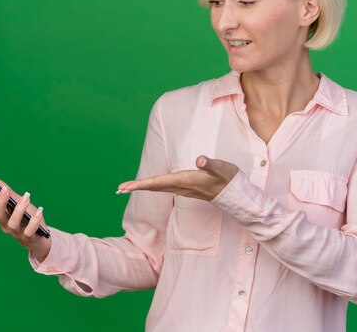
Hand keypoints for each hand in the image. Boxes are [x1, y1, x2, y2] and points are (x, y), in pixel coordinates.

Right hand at [0, 177, 51, 261]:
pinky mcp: (29, 238)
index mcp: (3, 217)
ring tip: (27, 197)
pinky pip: (29, 231)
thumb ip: (9, 194)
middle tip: (5, 189)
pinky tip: (39, 210)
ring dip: (19, 209)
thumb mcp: (19, 204)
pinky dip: (34, 221)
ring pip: (13, 223)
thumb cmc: (28, 219)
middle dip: (0, 202)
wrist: (40, 239)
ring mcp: (17, 233)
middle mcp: (7, 226)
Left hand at [117, 155, 239, 200]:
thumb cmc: (230, 180)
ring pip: (159, 188)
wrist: (238, 197)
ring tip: (128, 187)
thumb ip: (212, 165)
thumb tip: (200, 160)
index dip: (142, 184)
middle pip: (155, 187)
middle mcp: (183, 187)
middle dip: (137, 187)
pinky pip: (166, 188)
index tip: (126, 187)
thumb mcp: (223, 169)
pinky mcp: (188, 189)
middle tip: (118, 189)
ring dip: (143, 187)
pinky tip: (150, 186)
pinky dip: (154, 187)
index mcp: (187, 181)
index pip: (159, 182)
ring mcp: (185, 189)